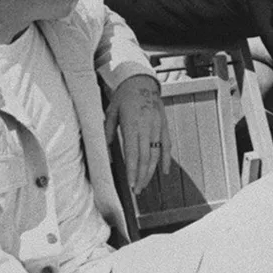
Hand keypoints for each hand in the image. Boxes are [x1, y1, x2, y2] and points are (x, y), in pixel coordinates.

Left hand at [105, 75, 169, 191]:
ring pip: (156, 154)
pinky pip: (166, 145)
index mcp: (132, 125)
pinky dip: (166, 159)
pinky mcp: (163, 125)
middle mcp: (146, 127)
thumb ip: (108, 130)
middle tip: (137, 191)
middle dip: (141, 176)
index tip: (130, 184)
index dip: (133, 171)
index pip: (133, 154)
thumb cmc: (123, 96)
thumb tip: (105, 149)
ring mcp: (157, 127)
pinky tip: (164, 172)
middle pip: (145, 158)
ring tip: (145, 184)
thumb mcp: (111, 111)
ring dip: (151, 171)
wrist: (141, 81)